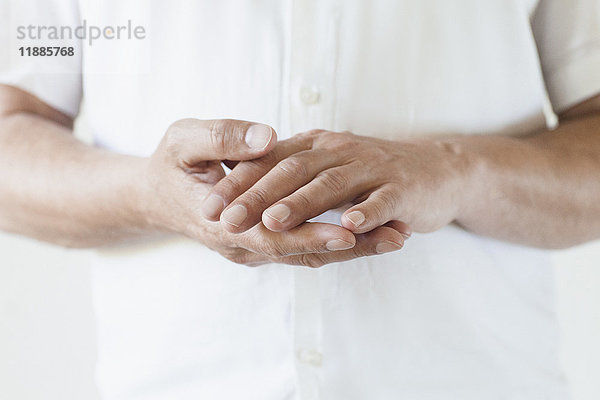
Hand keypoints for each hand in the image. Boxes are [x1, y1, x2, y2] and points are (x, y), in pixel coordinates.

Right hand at [138, 120, 408, 266]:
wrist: (153, 196)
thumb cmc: (169, 165)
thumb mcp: (184, 140)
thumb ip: (222, 138)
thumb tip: (266, 139)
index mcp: (222, 222)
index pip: (272, 237)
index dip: (312, 235)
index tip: (352, 231)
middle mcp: (242, 244)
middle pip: (302, 253)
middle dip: (350, 247)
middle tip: (396, 237)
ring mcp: (254, 248)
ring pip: (308, 254)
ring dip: (353, 248)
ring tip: (397, 236)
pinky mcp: (264, 242)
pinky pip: (305, 246)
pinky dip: (338, 241)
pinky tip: (370, 232)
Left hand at [202, 129, 471, 235]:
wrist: (438, 171)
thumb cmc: (374, 174)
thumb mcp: (329, 165)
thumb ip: (294, 175)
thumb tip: (247, 192)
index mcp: (317, 146)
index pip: (270, 161)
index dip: (239, 182)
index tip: (209, 205)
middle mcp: (341, 151)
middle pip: (293, 170)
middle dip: (257, 195)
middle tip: (227, 218)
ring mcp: (373, 168)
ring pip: (332, 184)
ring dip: (301, 203)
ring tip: (272, 221)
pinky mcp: (403, 188)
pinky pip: (382, 200)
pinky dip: (365, 212)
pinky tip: (347, 227)